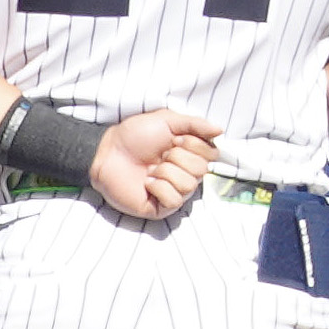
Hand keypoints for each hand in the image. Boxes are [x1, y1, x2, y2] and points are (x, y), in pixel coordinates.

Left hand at [86, 107, 221, 226]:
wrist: (108, 152)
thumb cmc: (134, 135)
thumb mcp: (167, 120)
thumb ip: (195, 124)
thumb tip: (220, 130)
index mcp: (190, 154)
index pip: (212, 154)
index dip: (192, 144)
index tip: (172, 139)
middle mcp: (186, 174)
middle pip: (202, 170)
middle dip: (177, 157)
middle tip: (159, 155)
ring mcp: (174, 192)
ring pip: (188, 185)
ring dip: (166, 172)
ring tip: (150, 170)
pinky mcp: (160, 207)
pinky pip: (173, 200)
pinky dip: (158, 188)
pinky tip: (147, 183)